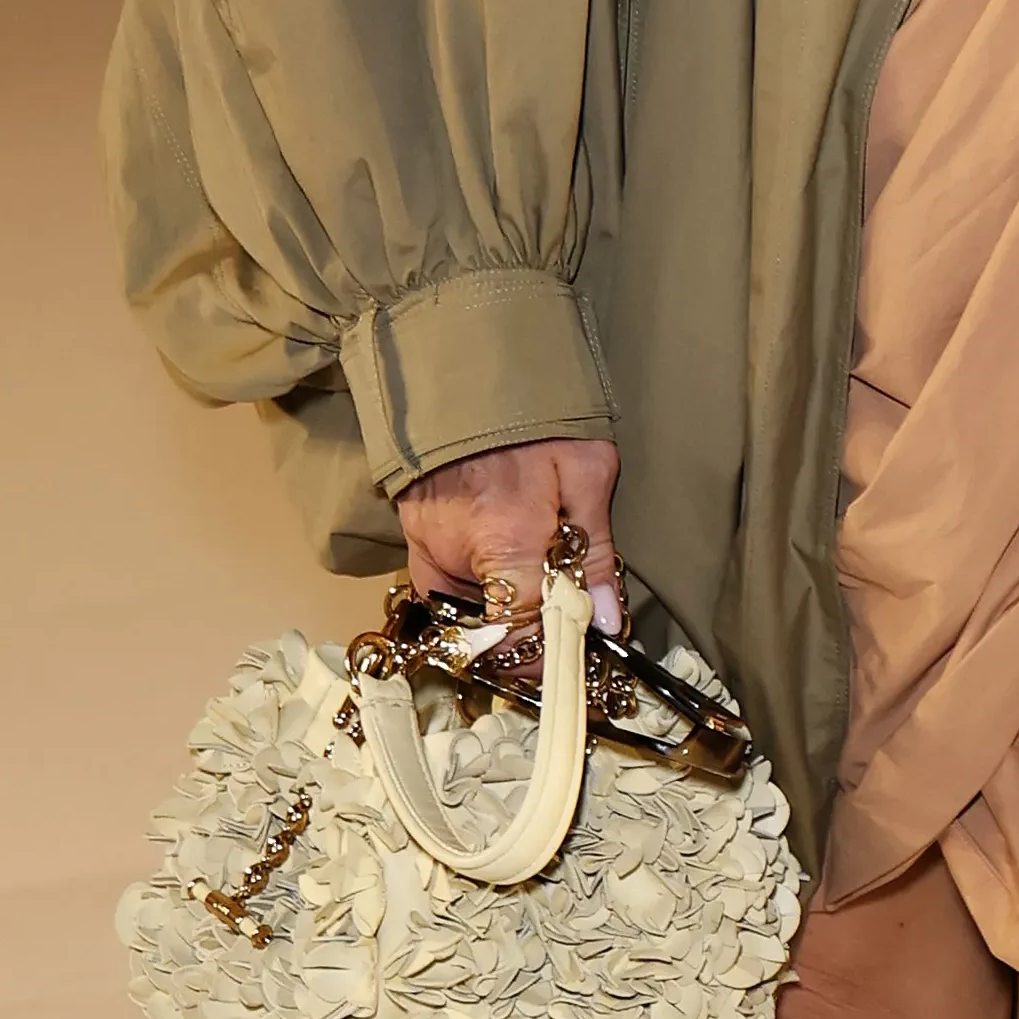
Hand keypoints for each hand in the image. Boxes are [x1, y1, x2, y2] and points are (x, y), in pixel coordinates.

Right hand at [396, 435, 626, 637]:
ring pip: (462, 620)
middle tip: (562, 631)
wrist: (470, 363)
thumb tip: (606, 621)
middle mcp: (455, 552)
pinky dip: (473, 599)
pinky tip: (504, 580)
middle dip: (527, 643)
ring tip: (538, 601)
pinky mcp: (412, 537)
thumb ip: (596, 550)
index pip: (523, 633)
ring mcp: (426, 545)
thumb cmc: (537, 414)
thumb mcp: (587, 470)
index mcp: (507, 538)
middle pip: (490, 636)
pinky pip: (441, 593)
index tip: (577, 654)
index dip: (551, 655)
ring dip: (500, 622)